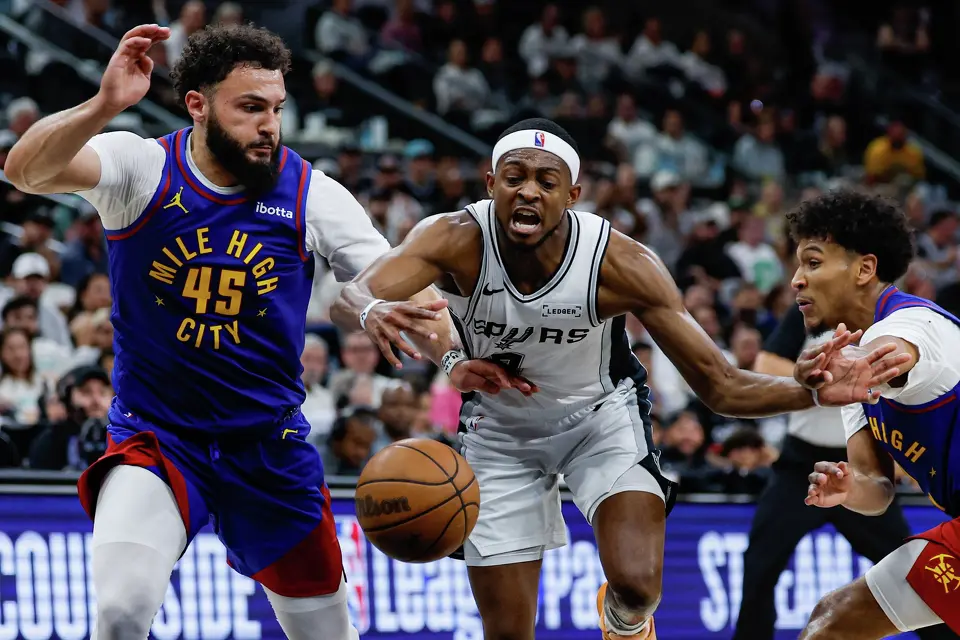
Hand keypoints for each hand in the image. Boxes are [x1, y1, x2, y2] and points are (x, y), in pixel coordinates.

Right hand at [97, 24, 169, 112]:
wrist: (117, 102)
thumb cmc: (129, 92)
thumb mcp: (144, 79)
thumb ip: (147, 67)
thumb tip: (147, 57)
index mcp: (136, 57)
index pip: (147, 43)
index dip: (157, 37)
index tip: (169, 33)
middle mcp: (129, 53)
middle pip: (141, 37)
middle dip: (153, 31)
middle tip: (166, 29)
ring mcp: (122, 55)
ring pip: (132, 36)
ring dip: (145, 31)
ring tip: (157, 28)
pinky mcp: (117, 58)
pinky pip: (126, 45)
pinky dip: (137, 41)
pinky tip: (147, 41)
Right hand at [363, 299, 447, 368]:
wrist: (366, 310)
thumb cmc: (392, 308)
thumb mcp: (406, 305)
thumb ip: (427, 306)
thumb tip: (446, 302)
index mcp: (401, 308)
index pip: (416, 310)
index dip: (427, 313)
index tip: (439, 317)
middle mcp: (392, 317)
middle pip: (408, 325)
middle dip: (421, 332)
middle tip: (434, 337)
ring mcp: (384, 328)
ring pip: (396, 340)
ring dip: (407, 349)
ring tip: (419, 357)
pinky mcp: (378, 338)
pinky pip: (385, 350)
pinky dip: (391, 358)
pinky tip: (399, 366)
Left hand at [449, 359, 539, 396]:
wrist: (458, 370)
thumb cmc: (461, 374)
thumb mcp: (466, 379)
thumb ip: (481, 383)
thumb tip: (497, 389)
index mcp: (486, 366)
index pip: (497, 370)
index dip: (504, 377)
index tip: (509, 385)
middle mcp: (495, 369)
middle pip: (509, 374)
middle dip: (519, 380)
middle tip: (529, 388)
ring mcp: (499, 374)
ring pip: (513, 378)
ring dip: (523, 383)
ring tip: (534, 390)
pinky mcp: (500, 380)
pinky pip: (512, 383)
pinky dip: (520, 387)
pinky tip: (529, 393)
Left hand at [794, 323, 862, 387]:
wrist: (803, 371)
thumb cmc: (810, 380)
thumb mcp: (813, 383)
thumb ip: (820, 379)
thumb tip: (829, 377)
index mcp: (804, 367)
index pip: (811, 364)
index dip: (816, 360)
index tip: (822, 356)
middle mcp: (808, 355)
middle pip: (819, 350)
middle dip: (827, 346)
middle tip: (832, 342)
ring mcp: (814, 348)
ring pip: (828, 344)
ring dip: (838, 339)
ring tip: (849, 334)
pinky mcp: (822, 345)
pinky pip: (833, 341)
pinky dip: (842, 338)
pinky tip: (852, 334)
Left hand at [794, 323, 910, 405]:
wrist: (817, 386)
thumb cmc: (826, 370)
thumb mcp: (831, 354)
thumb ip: (838, 340)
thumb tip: (842, 325)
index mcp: (861, 364)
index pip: (876, 356)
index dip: (884, 350)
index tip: (894, 344)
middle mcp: (865, 374)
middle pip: (883, 367)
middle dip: (895, 362)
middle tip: (908, 356)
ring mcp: (863, 386)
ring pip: (879, 381)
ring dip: (888, 376)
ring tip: (896, 371)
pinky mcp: (857, 396)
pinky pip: (869, 398)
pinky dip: (874, 397)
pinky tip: (877, 393)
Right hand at [805, 461, 852, 507]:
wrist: (847, 492)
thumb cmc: (845, 479)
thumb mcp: (847, 473)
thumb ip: (844, 468)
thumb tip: (842, 464)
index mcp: (823, 468)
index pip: (825, 467)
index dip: (832, 469)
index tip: (840, 474)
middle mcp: (817, 477)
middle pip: (814, 476)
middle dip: (818, 477)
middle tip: (823, 479)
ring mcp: (816, 487)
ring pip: (811, 487)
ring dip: (812, 489)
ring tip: (813, 492)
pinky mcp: (816, 498)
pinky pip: (810, 498)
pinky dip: (809, 500)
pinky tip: (808, 501)